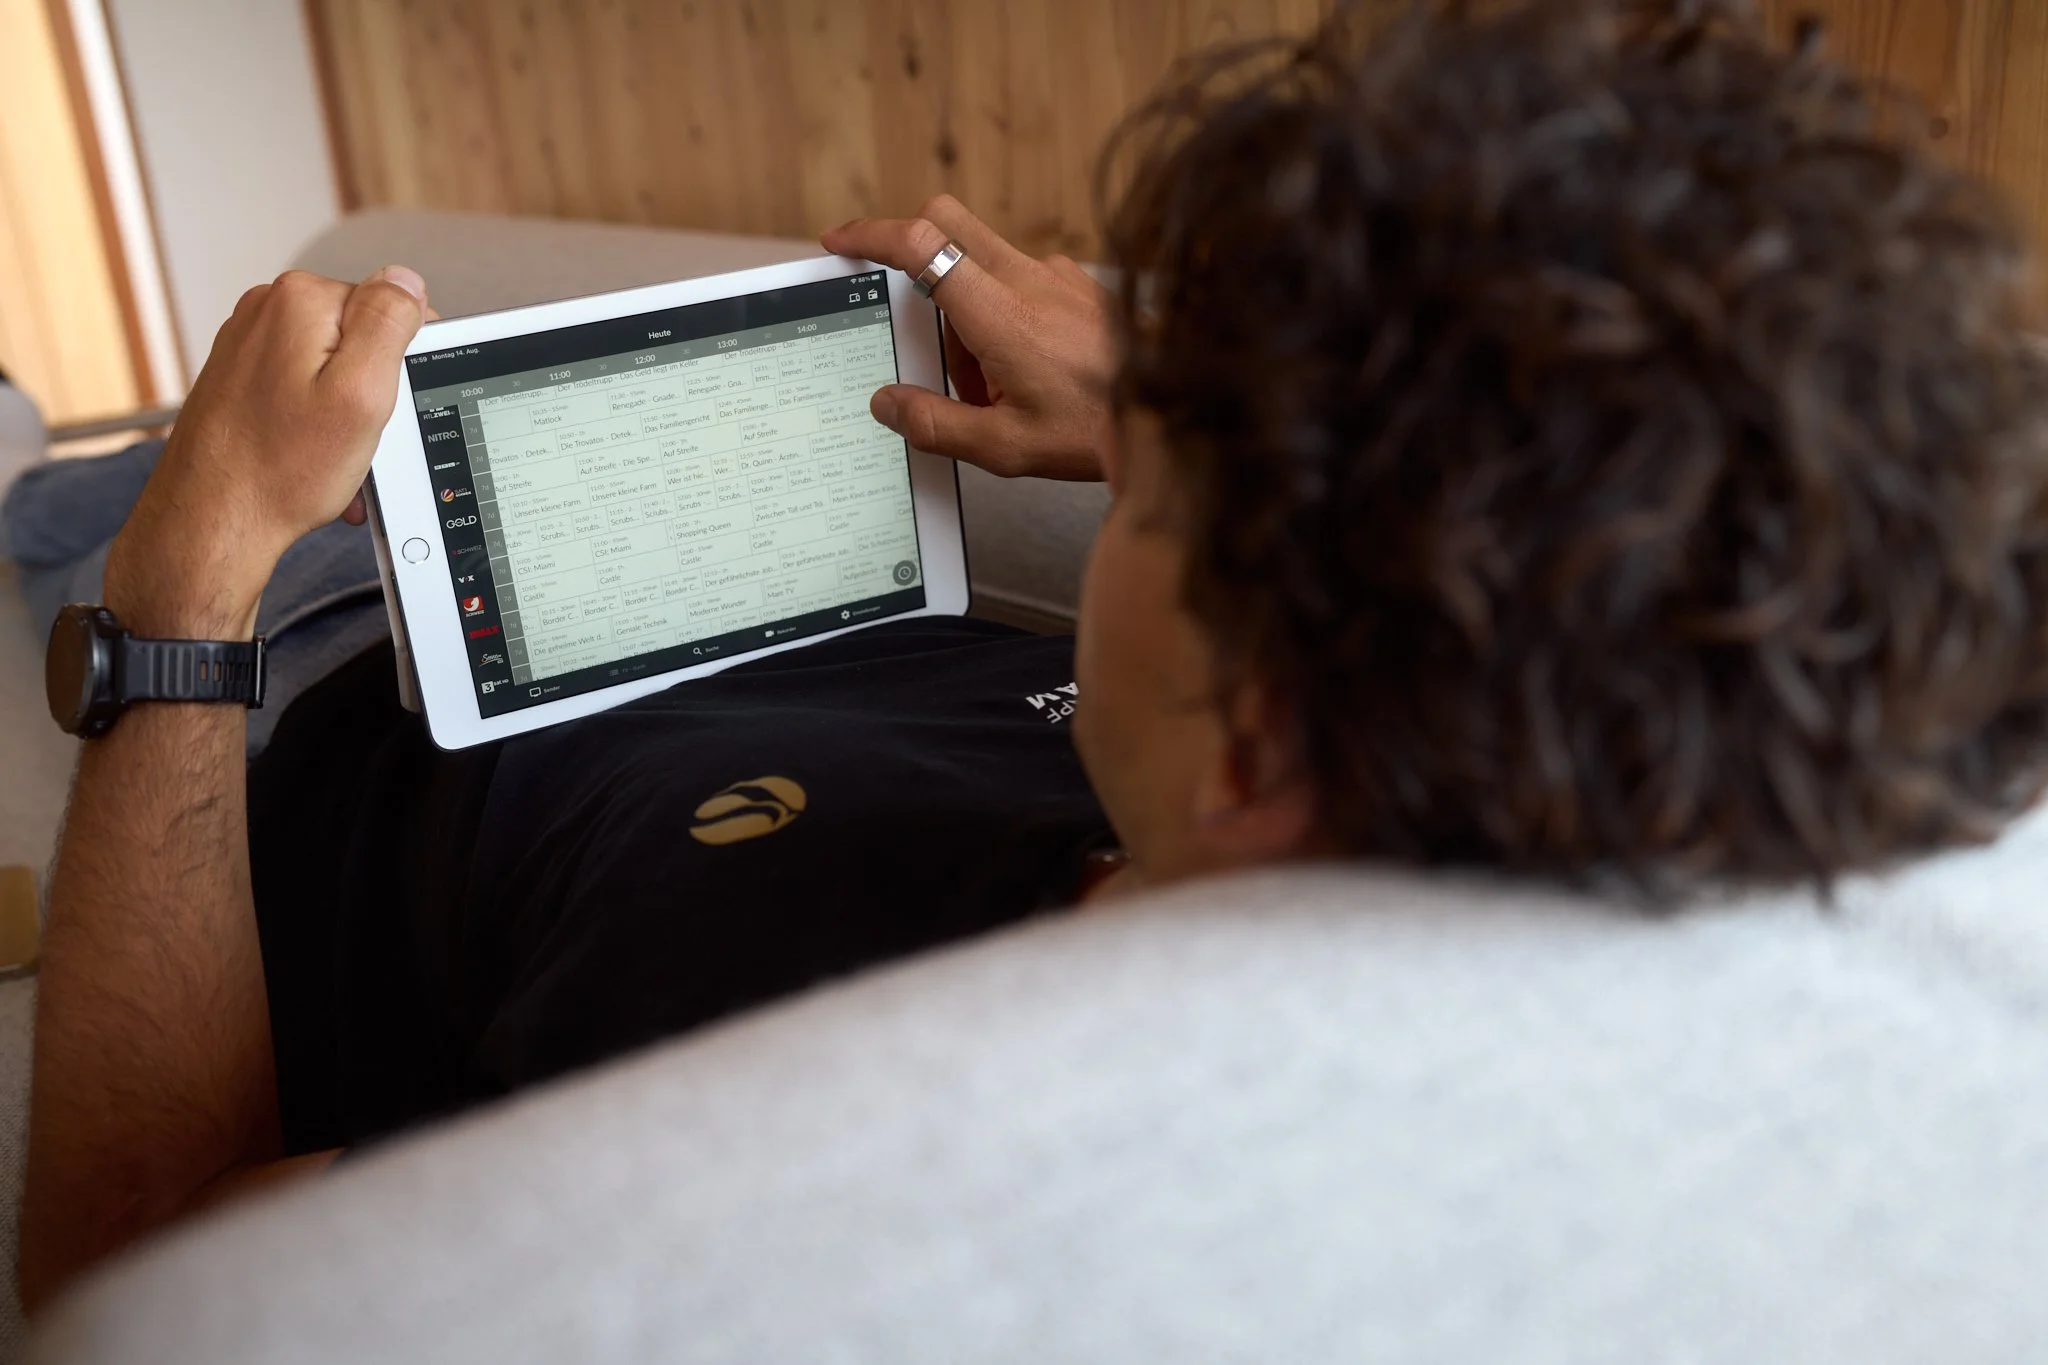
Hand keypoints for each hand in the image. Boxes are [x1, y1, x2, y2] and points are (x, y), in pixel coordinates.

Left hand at [103, 266, 428, 637]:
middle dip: (372, 391)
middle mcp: (268, 310)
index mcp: (302, 301)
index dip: (402, 366)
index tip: (383, 407)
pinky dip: (318, 423)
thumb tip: (406, 279)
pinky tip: (311, 456)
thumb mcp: (361, 393)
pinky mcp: (242, 374)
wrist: (211, 518)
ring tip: (332, 454)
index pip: (392, 310)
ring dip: (347, 413)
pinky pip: (304, 388)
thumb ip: (390, 322)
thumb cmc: (279, 470)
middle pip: (361, 338)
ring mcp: (250, 342)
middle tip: (357, 438)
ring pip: (334, 368)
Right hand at [823, 196, 1113, 480]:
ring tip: (986, 383)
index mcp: (1000, 313)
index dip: (871, 235)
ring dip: (962, 307)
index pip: (921, 243)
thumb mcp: (1006, 447)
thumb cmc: (1098, 429)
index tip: (842, 241)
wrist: (1174, 414)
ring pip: (981, 259)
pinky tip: (1021, 370)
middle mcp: (1028, 278)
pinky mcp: (1076, 284)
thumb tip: (888, 404)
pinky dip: (1000, 313)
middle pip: (947, 222)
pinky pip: (1019, 279)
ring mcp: (1056, 275)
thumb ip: (936, 424)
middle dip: (911, 257)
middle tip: (908, 316)